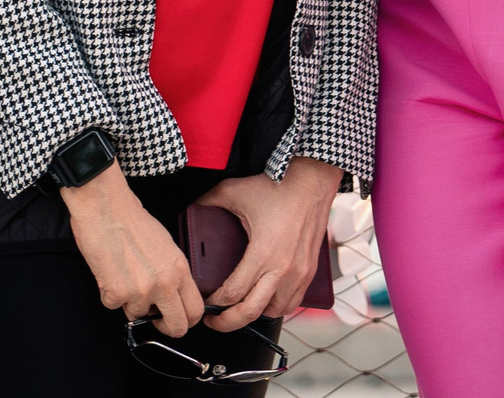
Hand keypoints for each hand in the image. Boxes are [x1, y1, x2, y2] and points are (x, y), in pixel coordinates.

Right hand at [64, 164, 205, 336]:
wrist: (105, 208)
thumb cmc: (131, 220)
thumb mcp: (166, 246)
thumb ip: (172, 273)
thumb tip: (170, 295)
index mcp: (179, 269)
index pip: (195, 310)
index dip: (187, 320)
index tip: (178, 319)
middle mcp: (164, 284)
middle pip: (176, 327)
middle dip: (165, 326)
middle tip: (155, 318)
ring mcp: (140, 292)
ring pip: (138, 315)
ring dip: (130, 301)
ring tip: (124, 275)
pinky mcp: (115, 294)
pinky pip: (114, 306)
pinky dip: (110, 293)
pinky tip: (110, 272)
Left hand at [192, 158, 341, 329]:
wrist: (312, 181)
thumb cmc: (277, 186)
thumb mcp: (234, 191)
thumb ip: (208, 202)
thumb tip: (191, 210)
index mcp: (263, 253)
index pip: (233, 294)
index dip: (214, 305)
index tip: (206, 303)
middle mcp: (283, 269)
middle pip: (251, 313)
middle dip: (228, 322)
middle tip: (214, 321)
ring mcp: (299, 273)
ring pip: (274, 312)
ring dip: (255, 315)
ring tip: (239, 309)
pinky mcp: (309, 271)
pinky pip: (293, 303)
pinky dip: (277, 307)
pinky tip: (264, 300)